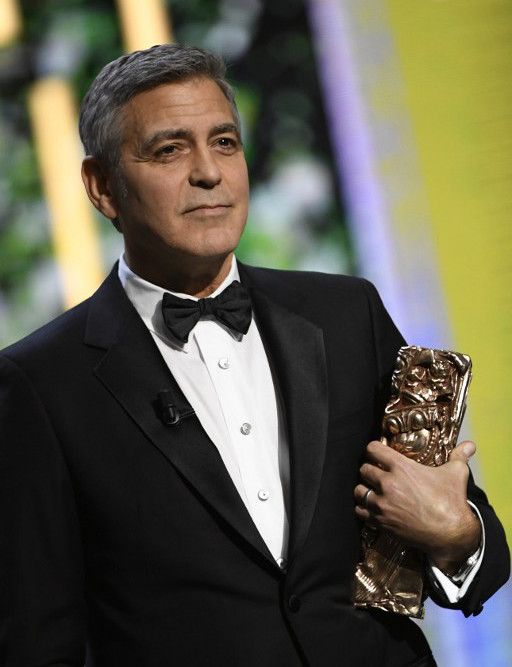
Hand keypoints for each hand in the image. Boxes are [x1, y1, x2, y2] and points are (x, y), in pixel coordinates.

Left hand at [354, 440, 481, 573]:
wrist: (451, 534)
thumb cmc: (452, 502)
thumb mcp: (456, 474)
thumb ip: (459, 456)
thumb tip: (470, 445)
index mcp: (401, 468)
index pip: (373, 449)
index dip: (374, 449)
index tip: (378, 452)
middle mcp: (387, 484)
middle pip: (364, 469)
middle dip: (370, 469)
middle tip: (377, 473)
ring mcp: (382, 504)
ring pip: (358, 491)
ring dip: (364, 489)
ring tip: (372, 490)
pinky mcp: (381, 522)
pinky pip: (360, 511)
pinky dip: (364, 509)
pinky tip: (372, 507)